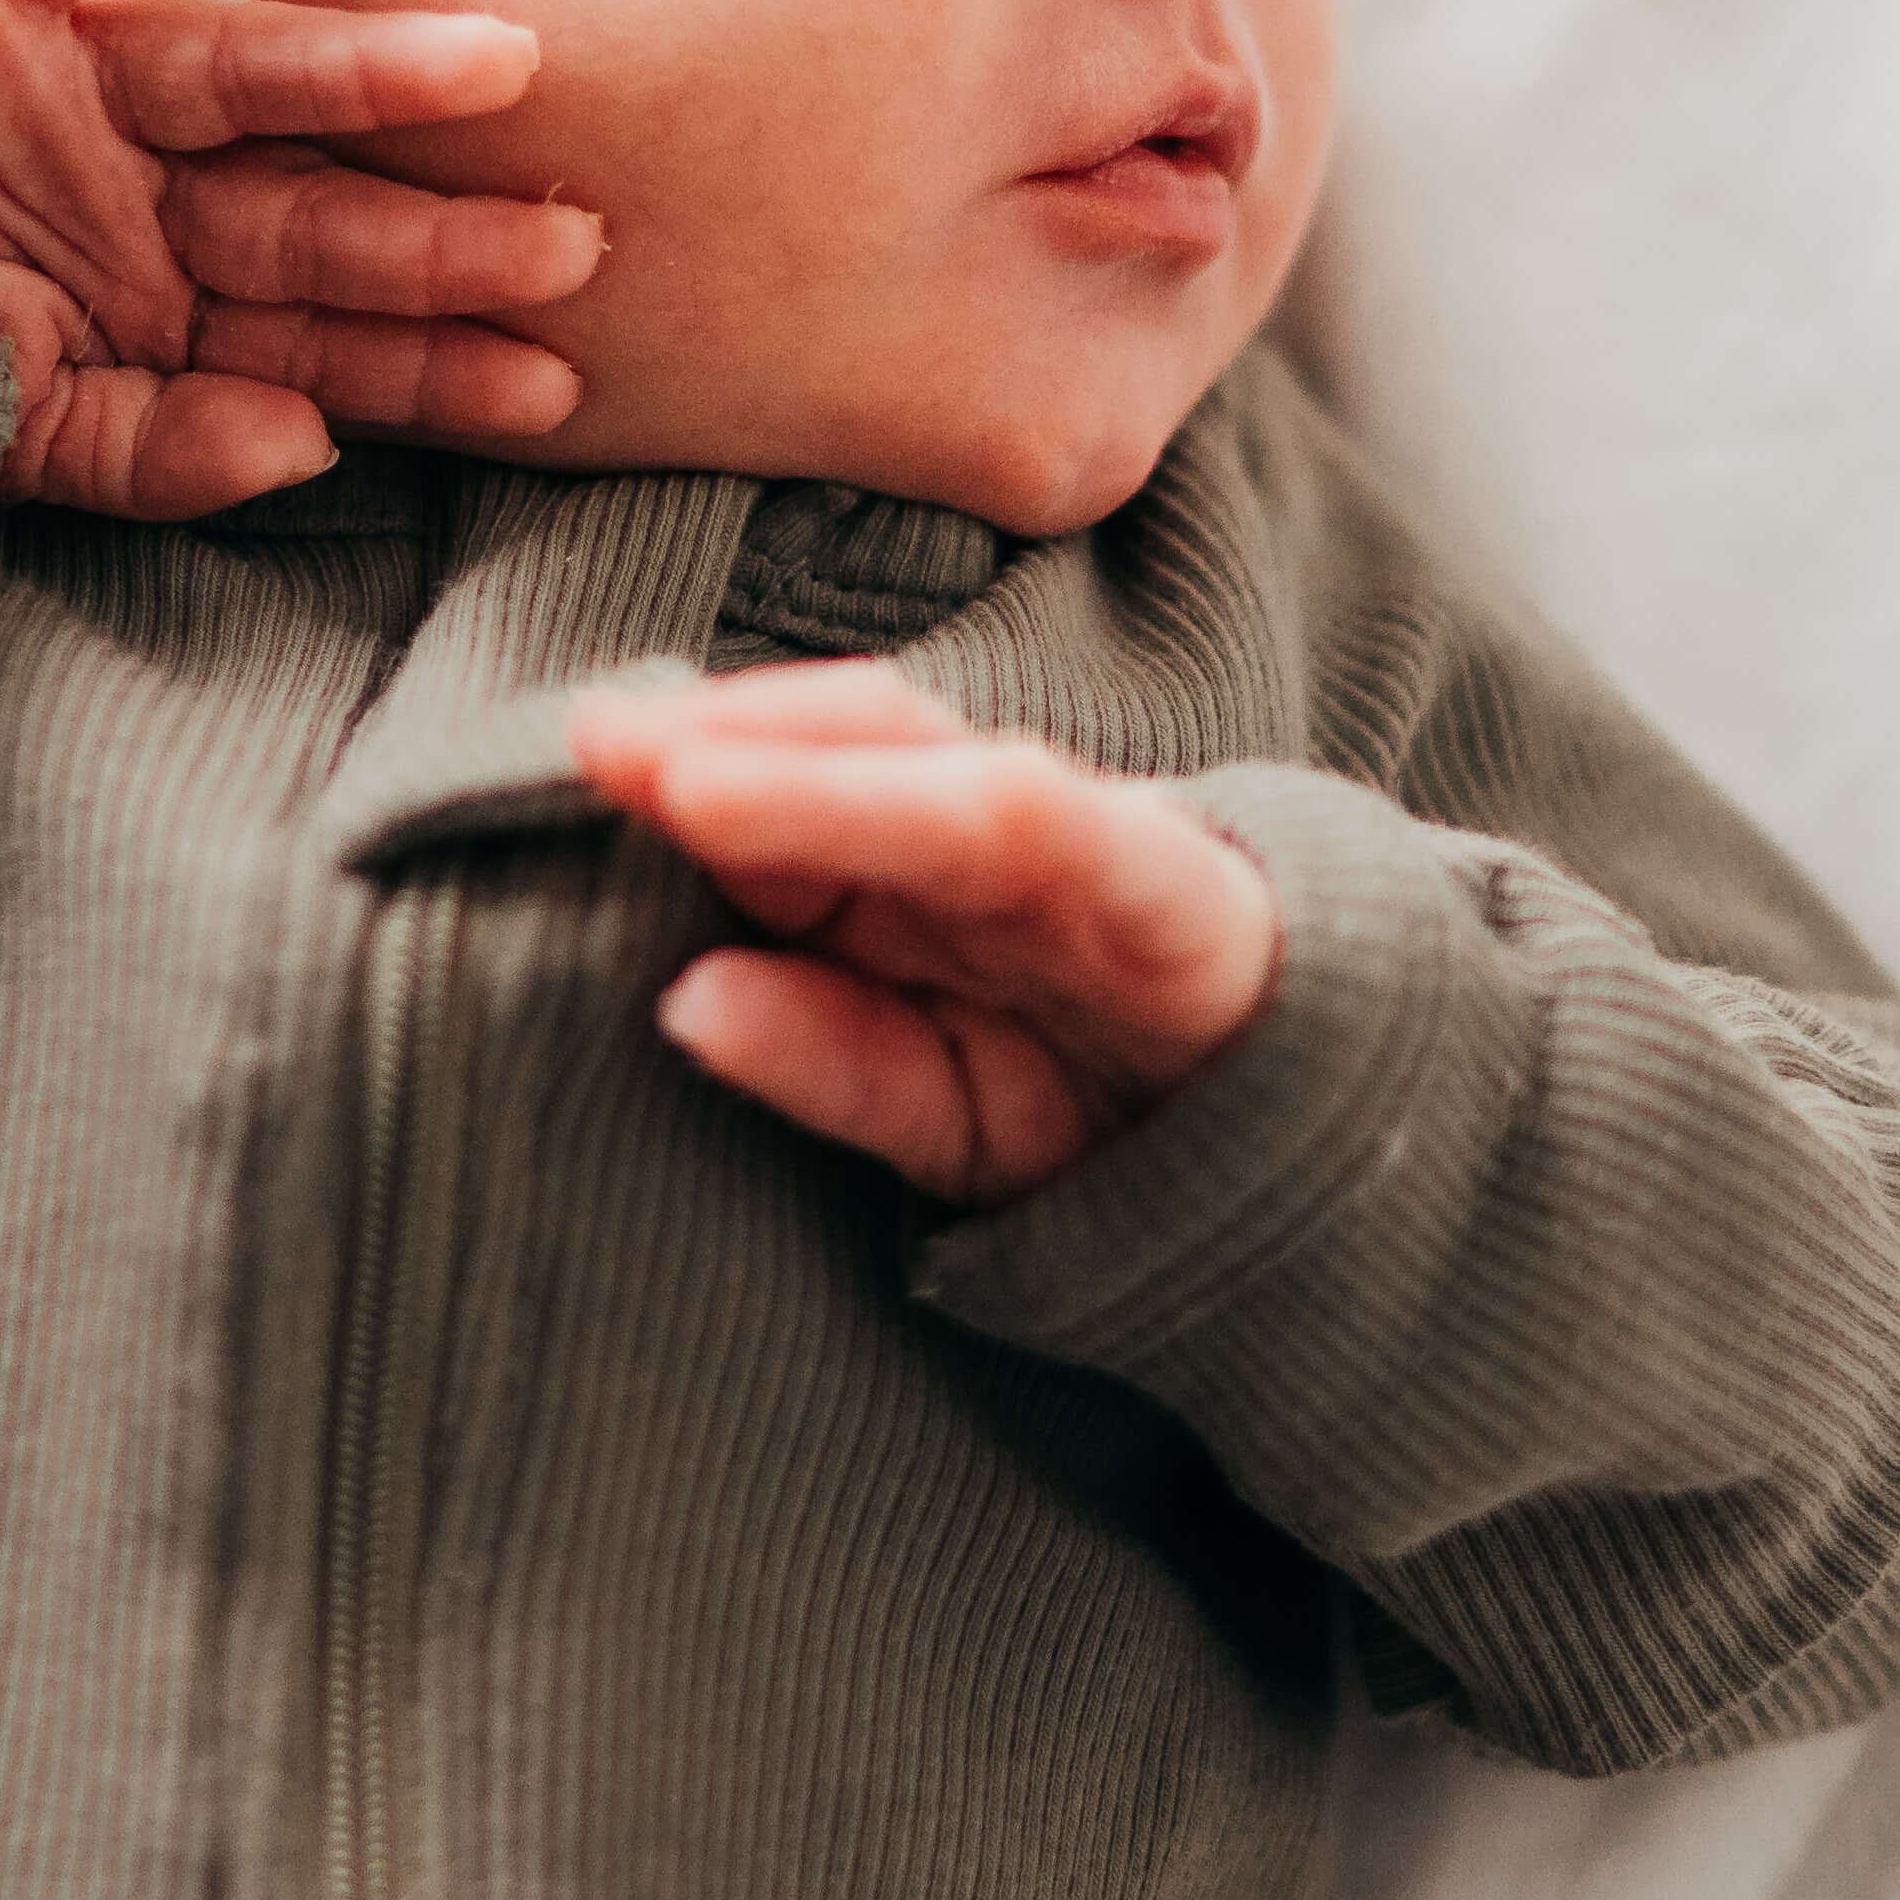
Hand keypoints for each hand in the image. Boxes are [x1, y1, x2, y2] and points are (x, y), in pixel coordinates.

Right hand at [0, 0, 600, 520]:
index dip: (429, 359)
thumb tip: (308, 448)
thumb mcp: (2, 443)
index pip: (317, 331)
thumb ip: (155, 454)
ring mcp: (56, 78)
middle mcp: (123, 183)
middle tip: (575, 241)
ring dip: (377, 66)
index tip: (552, 392)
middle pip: (313, 204)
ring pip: (251, 65)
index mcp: (140, 299)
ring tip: (506, 69)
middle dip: (439, 232)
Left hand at [565, 661, 1279, 1206]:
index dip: (693, 769)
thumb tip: (680, 1003)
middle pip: (853, 751)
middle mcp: (994, 841)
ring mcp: (1084, 853)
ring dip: (814, 771)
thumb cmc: (1110, 1119)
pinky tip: (879, 813)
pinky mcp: (1169, 889)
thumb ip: (825, 1059)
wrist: (1325, 1161)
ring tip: (685, 777)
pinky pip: (1056, 832)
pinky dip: (958, 815)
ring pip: (939, 776)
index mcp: (923, 881)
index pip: (797, 794)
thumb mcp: (945, 1118)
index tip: (574, 762)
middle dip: (727, 737)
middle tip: (590, 737)